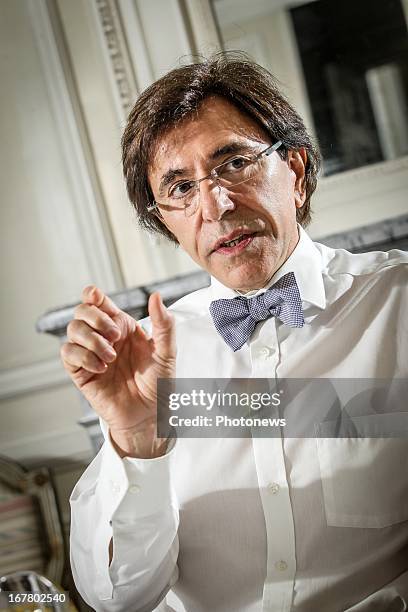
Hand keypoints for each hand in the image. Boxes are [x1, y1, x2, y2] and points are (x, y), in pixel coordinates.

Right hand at [60, 286, 175, 456]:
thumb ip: (164, 324)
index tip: (95, 296)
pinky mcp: (81, 372)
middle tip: (116, 337)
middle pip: (81, 311)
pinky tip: (101, 367)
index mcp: (121, 326)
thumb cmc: (159, 383)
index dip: (92, 295)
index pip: (98, 302)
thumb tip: (156, 296)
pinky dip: (84, 356)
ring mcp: (90, 354)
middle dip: (96, 319)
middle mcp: (103, 337)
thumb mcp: (166, 352)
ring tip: (111, 358)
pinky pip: (68, 353)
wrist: (150, 414)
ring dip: (92, 340)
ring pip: (73, 330)